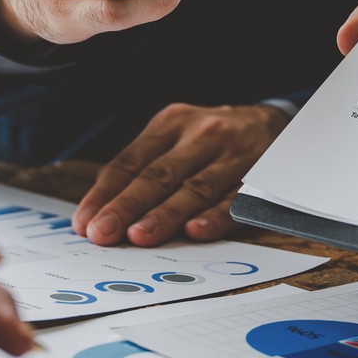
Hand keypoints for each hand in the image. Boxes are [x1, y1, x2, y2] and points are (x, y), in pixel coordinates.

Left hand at [72, 103, 288, 246]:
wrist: (272, 121)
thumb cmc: (211, 137)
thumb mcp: (176, 134)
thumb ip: (143, 167)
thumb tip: (101, 208)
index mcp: (170, 124)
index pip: (130, 161)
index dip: (105, 193)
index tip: (85, 222)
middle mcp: (200, 135)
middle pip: (158, 175)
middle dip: (127, 206)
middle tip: (103, 233)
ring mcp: (231, 155)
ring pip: (194, 188)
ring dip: (165, 214)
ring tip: (140, 236)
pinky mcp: (258, 176)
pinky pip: (234, 199)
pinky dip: (214, 217)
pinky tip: (195, 231)